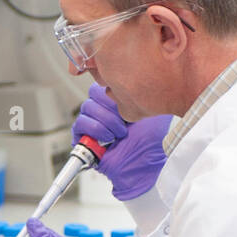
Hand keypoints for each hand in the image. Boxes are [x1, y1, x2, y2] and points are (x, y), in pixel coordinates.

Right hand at [73, 83, 171, 199]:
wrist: (145, 165)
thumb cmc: (152, 141)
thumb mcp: (156, 107)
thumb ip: (150, 87)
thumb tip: (148, 71)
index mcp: (118, 101)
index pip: (104, 82)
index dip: (113, 90)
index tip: (128, 101)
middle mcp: (105, 111)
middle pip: (93, 94)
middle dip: (111, 107)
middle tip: (125, 121)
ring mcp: (94, 124)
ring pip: (86, 108)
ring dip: (106, 120)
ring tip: (120, 133)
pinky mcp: (84, 139)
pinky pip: (79, 124)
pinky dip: (95, 129)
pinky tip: (108, 138)